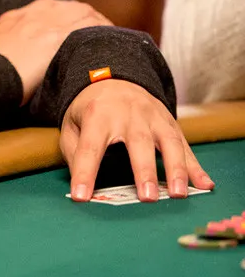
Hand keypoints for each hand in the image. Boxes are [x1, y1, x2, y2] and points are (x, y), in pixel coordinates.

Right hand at [0, 0, 110, 102]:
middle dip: (84, 17)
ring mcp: (46, 22)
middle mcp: (33, 13)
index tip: (72, 28)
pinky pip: (88, 25)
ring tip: (109, 36)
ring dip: (97, 22)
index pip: (48, 9)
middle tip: (97, 31)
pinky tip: (110, 40)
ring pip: (82, 12)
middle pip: (68, 7)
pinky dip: (102, 30)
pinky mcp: (57, 36)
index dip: (64, 18)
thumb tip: (4, 63)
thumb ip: (1, 50)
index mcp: (15, 17)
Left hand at [61, 79, 214, 201]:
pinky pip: (184, 145)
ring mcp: (153, 116)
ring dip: (176, 169)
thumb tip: (80, 181)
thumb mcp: (71, 124)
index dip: (85, 172)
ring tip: (178, 194)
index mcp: (97, 114)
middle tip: (147, 197)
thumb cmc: (91, 109)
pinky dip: (196, 166)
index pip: (90, 147)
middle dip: (143, 170)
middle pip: (138, 142)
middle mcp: (128, 114)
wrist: (114, 78)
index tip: (81, 197)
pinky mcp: (169, 122)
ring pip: (168, 142)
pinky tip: (204, 184)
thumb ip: (74, 151)